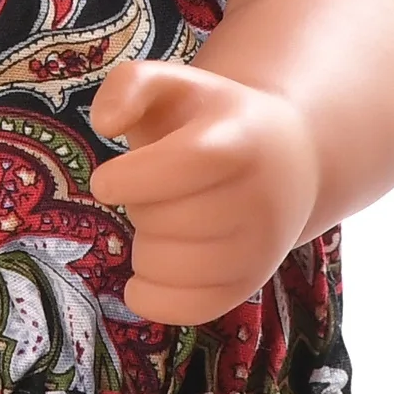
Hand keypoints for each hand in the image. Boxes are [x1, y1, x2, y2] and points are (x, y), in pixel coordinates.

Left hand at [85, 61, 322, 325]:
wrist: (288, 158)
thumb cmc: (212, 121)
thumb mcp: (174, 83)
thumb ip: (128, 84)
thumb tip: (105, 123)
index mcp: (239, 138)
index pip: (185, 164)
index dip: (132, 178)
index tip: (105, 180)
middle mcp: (258, 198)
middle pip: (167, 221)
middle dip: (138, 208)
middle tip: (154, 193)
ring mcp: (259, 247)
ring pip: (169, 269)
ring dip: (143, 249)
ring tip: (163, 223)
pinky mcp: (250, 285)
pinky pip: (186, 310)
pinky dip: (151, 296)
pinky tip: (150, 270)